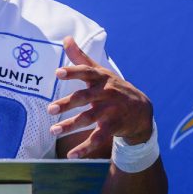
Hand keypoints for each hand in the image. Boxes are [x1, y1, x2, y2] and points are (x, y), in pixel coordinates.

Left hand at [48, 36, 152, 157]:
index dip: (73, 71)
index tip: (58, 72)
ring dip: (71, 126)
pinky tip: (71, 156)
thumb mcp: (100, 72)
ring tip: (53, 131)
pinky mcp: (113, 127)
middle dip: (67, 103)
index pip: (86, 72)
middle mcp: (105, 94)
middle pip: (84, 98)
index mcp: (101, 79)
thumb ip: (81, 58)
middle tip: (50, 109)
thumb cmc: (113, 88)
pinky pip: (98, 139)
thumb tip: (66, 38)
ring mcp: (110, 111)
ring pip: (89, 119)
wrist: (141, 110)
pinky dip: (85, 148)